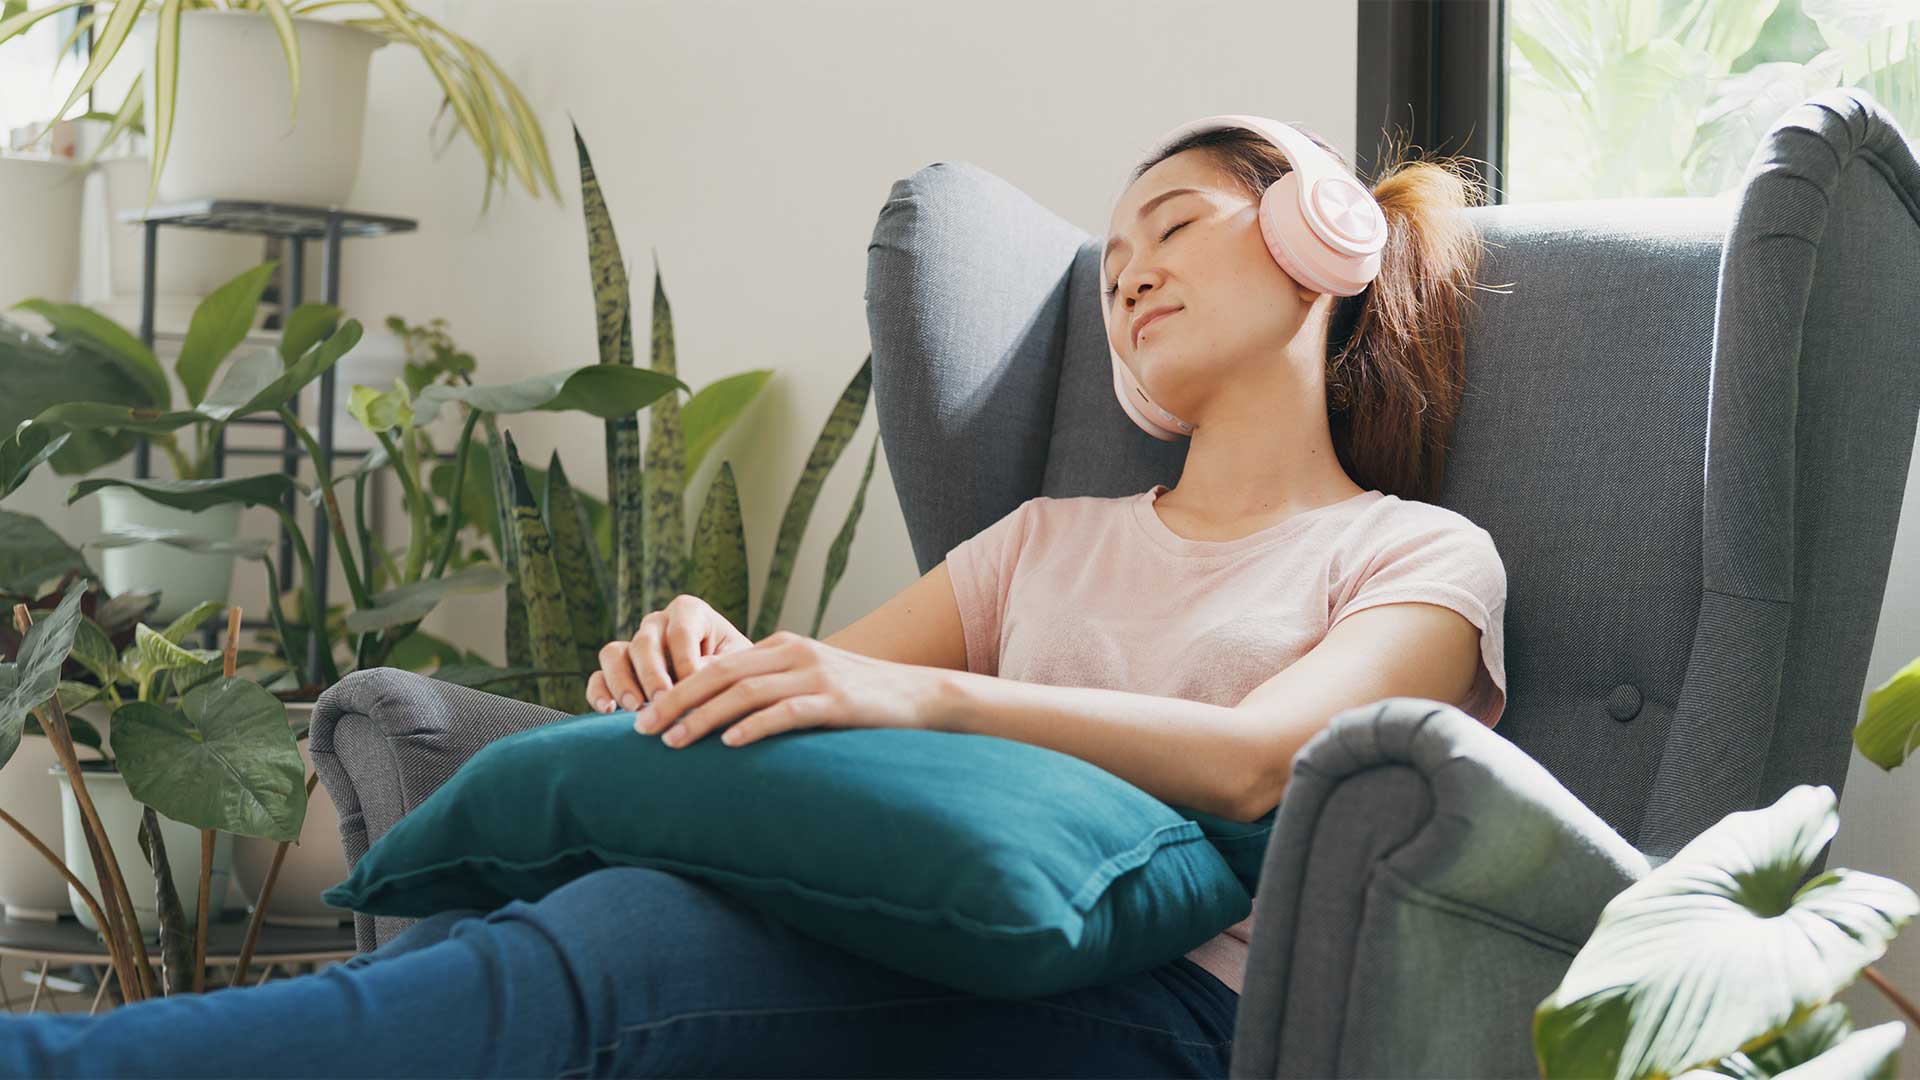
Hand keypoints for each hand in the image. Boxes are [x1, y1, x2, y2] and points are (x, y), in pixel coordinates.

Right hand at [587, 594, 753, 712]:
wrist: (725, 682)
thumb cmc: (736, 668)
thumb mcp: (737, 663)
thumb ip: (718, 666)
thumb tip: (694, 680)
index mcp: (689, 612)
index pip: (680, 632)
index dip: (685, 660)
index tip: (694, 686)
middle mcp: (657, 623)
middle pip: (644, 642)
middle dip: (652, 673)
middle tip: (661, 700)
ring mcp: (634, 645)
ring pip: (613, 654)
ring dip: (621, 681)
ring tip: (634, 707)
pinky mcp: (618, 671)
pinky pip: (598, 676)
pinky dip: (598, 692)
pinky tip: (607, 711)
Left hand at [633, 630, 943, 748]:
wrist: (922, 697)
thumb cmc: (863, 699)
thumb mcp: (812, 682)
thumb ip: (774, 688)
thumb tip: (724, 717)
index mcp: (784, 647)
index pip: (718, 665)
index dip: (677, 688)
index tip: (644, 715)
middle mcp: (795, 654)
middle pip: (721, 674)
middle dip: (676, 701)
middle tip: (641, 730)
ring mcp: (817, 676)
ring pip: (746, 692)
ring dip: (704, 718)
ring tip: (673, 742)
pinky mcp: (837, 702)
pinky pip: (787, 712)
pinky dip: (755, 727)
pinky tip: (730, 745)